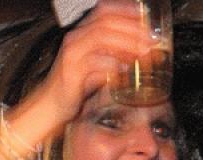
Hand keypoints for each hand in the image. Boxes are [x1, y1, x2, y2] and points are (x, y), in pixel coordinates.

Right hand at [14, 0, 154, 128]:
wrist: (50, 106)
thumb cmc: (75, 87)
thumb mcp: (98, 67)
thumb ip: (114, 57)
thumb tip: (141, 53)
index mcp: (81, 34)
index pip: (104, 11)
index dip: (126, 10)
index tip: (146, 16)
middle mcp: (75, 39)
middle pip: (106, 23)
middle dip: (132, 29)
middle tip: (151, 40)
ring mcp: (72, 55)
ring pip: (101, 39)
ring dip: (126, 45)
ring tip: (144, 53)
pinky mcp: (71, 72)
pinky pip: (95, 64)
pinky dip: (113, 66)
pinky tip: (126, 71)